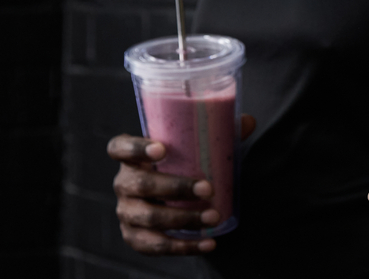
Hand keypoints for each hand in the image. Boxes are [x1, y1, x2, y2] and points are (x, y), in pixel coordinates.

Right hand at [109, 114, 254, 254]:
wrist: (172, 201)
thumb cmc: (182, 167)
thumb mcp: (194, 150)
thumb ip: (218, 134)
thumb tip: (249, 121)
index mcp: (132, 157)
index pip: (119, 148)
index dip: (135, 148)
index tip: (162, 149)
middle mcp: (124, 183)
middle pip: (140, 185)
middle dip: (175, 187)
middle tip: (207, 188)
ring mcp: (127, 212)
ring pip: (149, 218)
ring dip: (183, 218)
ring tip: (213, 216)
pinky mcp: (135, 237)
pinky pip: (156, 245)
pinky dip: (183, 246)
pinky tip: (208, 243)